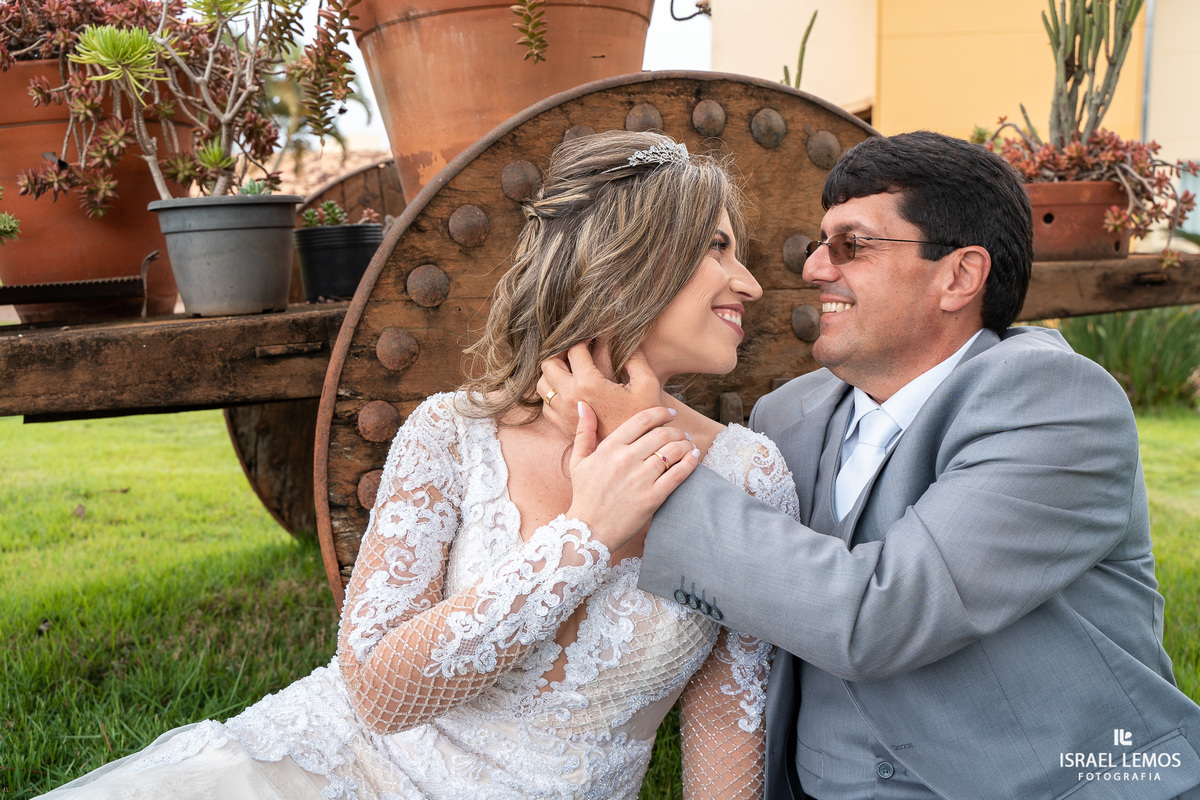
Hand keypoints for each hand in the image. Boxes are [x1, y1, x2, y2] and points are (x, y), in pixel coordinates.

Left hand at [538, 341, 662, 439]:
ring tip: (569, 369)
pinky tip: (568, 391)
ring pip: (542, 385)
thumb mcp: (647, 384)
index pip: (574, 350)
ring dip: (553, 373)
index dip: (583, 339)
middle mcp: (570, 398)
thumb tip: (628, 341)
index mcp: (588, 384)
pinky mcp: (563, 426)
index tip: (591, 338)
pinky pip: (546, 405)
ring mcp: (564, 414)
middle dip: (561, 353)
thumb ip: (635, 358)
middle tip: (576, 351)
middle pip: (549, 364)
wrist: (636, 453)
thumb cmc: (643, 418)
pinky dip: (553, 394)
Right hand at [566, 401, 699, 553]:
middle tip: (681, 433)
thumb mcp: (578, 461)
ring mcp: (640, 479)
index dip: (660, 413)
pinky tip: (694, 458)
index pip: (641, 420)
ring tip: (688, 445)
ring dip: (685, 445)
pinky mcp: (652, 498)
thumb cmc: (585, 495)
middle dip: (676, 430)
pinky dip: (690, 463)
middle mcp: (626, 460)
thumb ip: (584, 432)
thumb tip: (584, 405)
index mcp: (609, 448)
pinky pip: (678, 474)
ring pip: (672, 451)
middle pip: (661, 434)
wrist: (589, 531)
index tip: (670, 414)